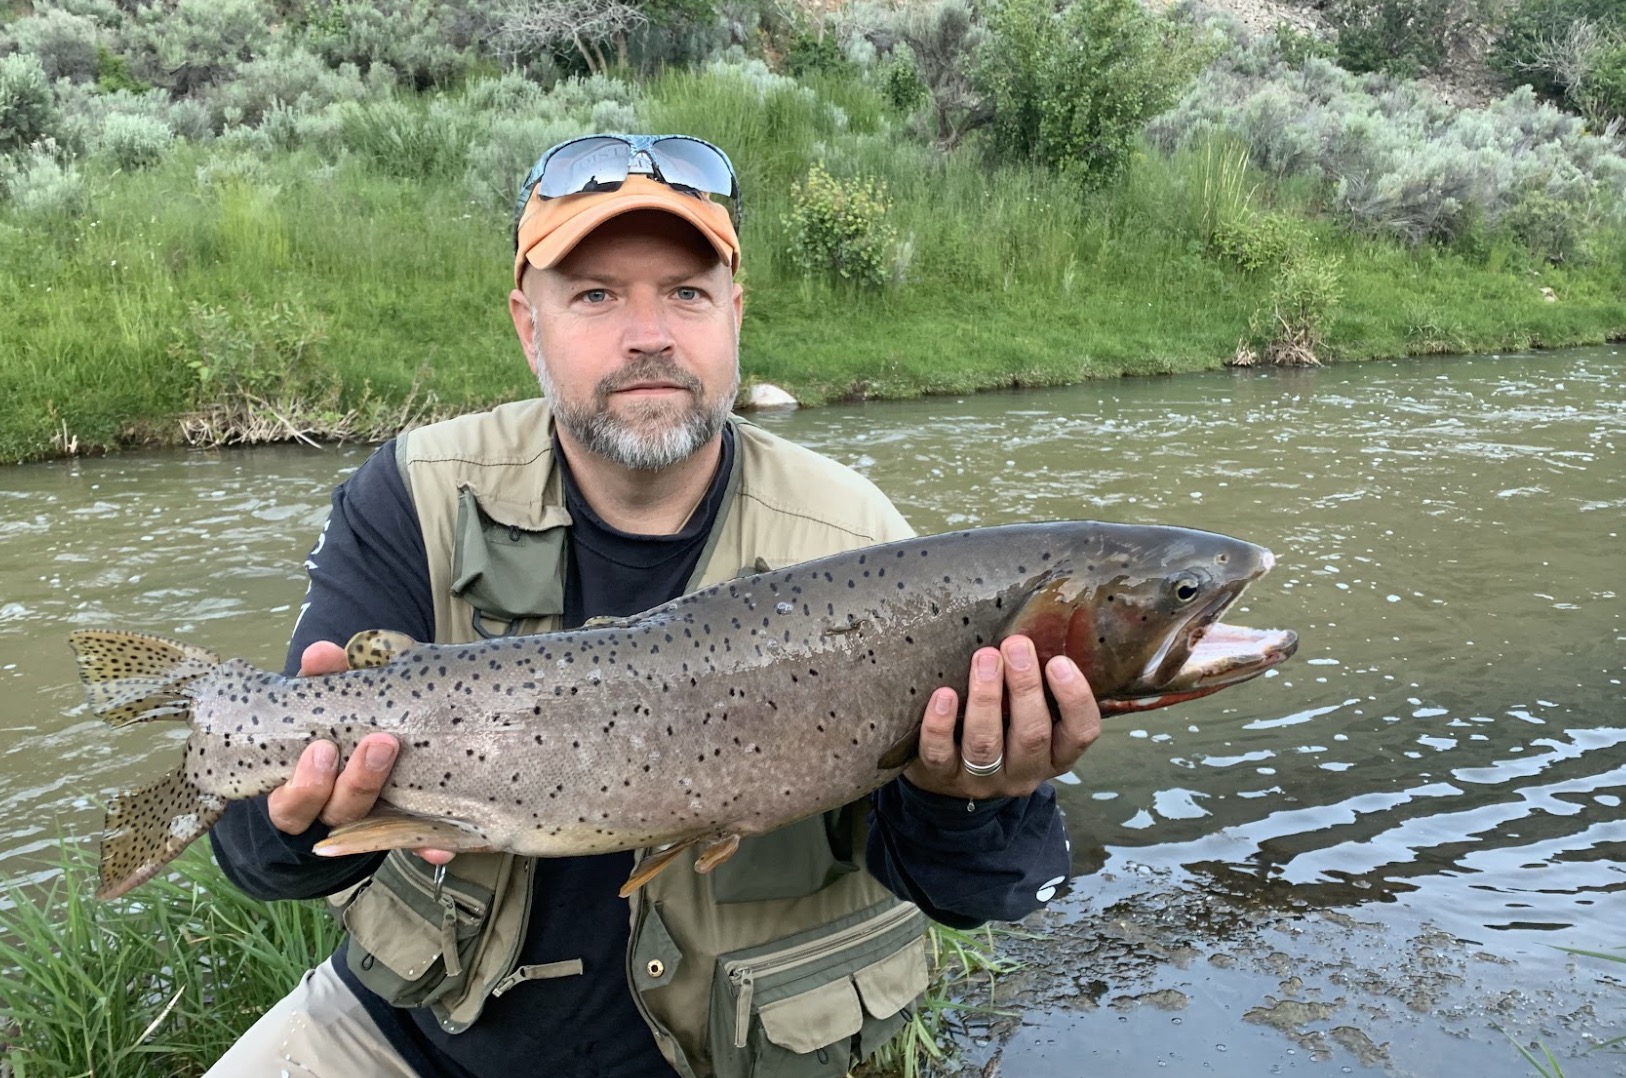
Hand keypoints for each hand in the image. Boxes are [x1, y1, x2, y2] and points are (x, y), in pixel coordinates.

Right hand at [266, 640, 454, 865]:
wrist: (355, 756)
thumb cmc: (334, 727)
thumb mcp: (323, 703)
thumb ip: (323, 679)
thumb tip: (320, 653)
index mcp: (300, 792)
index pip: (292, 803)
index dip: (304, 785)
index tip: (322, 749)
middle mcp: (331, 814)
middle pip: (338, 812)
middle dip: (357, 781)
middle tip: (380, 743)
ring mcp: (368, 823)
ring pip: (374, 827)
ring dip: (393, 796)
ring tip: (402, 756)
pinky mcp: (401, 828)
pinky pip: (415, 841)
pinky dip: (428, 845)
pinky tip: (443, 844)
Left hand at [903, 635, 1100, 800]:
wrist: (949, 774)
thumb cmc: (1000, 728)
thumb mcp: (1028, 713)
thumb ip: (1038, 686)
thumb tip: (1038, 630)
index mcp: (1055, 754)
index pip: (1080, 733)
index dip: (1075, 699)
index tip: (1060, 662)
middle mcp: (1024, 772)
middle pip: (1031, 735)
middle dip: (1025, 688)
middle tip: (1016, 646)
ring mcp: (983, 780)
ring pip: (986, 744)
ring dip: (986, 699)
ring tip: (984, 659)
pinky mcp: (944, 778)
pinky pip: (940, 755)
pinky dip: (941, 725)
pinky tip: (943, 695)